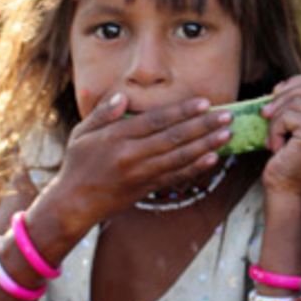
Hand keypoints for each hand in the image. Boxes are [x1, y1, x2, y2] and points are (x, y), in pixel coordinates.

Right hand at [43, 92, 233, 231]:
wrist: (74, 203)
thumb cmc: (77, 163)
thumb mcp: (81, 133)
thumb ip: (102, 113)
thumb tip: (123, 97)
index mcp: (116, 138)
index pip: (156, 121)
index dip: (182, 111)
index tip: (204, 103)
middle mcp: (131, 156)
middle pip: (173, 138)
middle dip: (203, 126)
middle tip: (227, 116)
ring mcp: (141, 174)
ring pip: (179, 158)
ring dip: (206, 145)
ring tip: (227, 134)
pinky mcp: (147, 189)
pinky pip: (176, 177)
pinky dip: (195, 168)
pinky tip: (213, 158)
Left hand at [260, 76, 300, 203]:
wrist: (286, 193)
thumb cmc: (287, 162)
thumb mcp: (296, 129)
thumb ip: (298, 107)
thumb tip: (280, 86)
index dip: (298, 83)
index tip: (277, 92)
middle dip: (285, 95)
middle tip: (266, 113)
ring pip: (296, 102)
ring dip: (276, 119)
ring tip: (273, 139)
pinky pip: (288, 116)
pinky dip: (274, 130)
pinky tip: (276, 147)